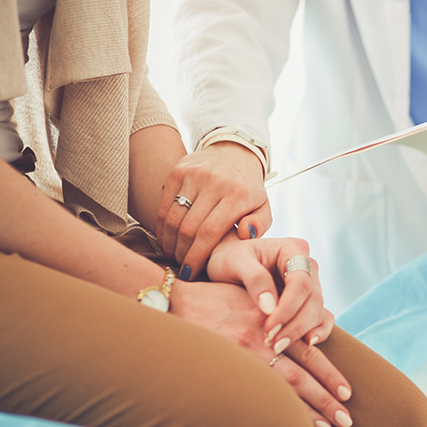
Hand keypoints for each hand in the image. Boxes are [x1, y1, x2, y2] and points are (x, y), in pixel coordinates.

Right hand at [157, 143, 270, 279]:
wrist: (234, 153)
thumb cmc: (248, 189)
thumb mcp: (263, 207)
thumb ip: (260, 224)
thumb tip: (245, 235)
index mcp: (238, 194)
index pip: (210, 232)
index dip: (196, 257)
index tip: (190, 273)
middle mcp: (215, 182)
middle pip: (188, 228)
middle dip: (182, 253)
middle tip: (182, 266)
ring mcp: (194, 174)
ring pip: (174, 218)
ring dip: (170, 242)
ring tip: (174, 254)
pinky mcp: (178, 170)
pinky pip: (165, 205)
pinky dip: (163, 226)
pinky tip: (167, 238)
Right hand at [170, 279, 351, 426]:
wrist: (175, 301)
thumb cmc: (213, 299)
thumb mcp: (251, 298)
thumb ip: (275, 315)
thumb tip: (302, 336)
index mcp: (272, 321)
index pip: (308, 351)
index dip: (329, 374)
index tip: (347, 392)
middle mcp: (262, 339)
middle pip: (302, 375)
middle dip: (326, 398)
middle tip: (346, 419)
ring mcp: (243, 355)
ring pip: (283, 388)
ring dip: (307, 410)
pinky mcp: (225, 365)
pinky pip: (256, 394)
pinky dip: (275, 409)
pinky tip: (287, 426)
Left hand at [207, 236, 333, 353]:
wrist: (225, 265)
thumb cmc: (228, 258)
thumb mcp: (234, 262)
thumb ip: (254, 279)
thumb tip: (270, 308)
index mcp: (292, 250)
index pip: (301, 282)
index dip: (288, 307)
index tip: (270, 327)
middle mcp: (306, 266)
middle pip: (313, 299)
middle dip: (295, 324)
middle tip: (273, 343)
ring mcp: (310, 284)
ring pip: (317, 311)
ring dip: (301, 332)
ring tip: (277, 347)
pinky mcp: (307, 301)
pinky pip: (322, 317)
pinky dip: (319, 331)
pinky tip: (307, 344)